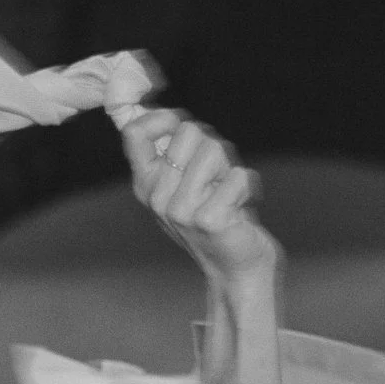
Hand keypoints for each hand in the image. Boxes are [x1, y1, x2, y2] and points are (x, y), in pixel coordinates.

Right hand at [119, 109, 276, 283]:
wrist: (235, 269)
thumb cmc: (217, 218)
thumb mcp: (185, 186)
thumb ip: (174, 154)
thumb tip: (169, 114)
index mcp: (146, 185)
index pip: (135, 132)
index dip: (163, 118)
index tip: (181, 127)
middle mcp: (157, 198)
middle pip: (187, 131)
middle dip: (212, 145)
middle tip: (216, 177)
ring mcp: (181, 210)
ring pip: (214, 149)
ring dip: (230, 167)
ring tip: (228, 193)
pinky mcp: (209, 219)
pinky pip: (239, 176)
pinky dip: (249, 186)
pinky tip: (241, 208)